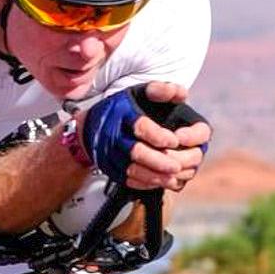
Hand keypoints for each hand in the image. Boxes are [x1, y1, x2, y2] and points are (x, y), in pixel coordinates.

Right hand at [78, 84, 210, 195]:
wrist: (93, 126)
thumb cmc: (125, 108)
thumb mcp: (142, 92)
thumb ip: (163, 91)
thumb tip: (181, 95)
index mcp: (123, 113)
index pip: (141, 127)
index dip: (159, 136)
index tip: (176, 140)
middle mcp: (112, 135)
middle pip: (136, 152)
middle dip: (159, 161)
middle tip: (177, 166)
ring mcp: (109, 154)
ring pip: (132, 170)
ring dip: (155, 176)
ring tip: (173, 177)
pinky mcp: (109, 169)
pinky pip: (127, 180)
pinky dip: (146, 183)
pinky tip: (161, 181)